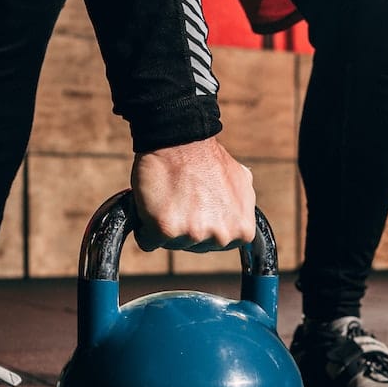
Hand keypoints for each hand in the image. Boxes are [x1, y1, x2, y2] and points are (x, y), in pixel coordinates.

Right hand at [130, 136, 255, 251]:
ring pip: (171, 244)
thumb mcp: (241, 182)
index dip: (205, 224)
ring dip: (166, 224)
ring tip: (171, 196)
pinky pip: (147, 241)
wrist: (180, 139)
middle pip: (193, 247)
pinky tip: (154, 204)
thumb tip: (241, 216)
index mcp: (242, 230)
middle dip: (185, 226)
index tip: (200, 205)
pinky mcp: (165, 230)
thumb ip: (242, 206)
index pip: (216, 245)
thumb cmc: (207, 158)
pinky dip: (145, 226)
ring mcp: (194, 235)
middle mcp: (221, 237)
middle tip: (184, 198)